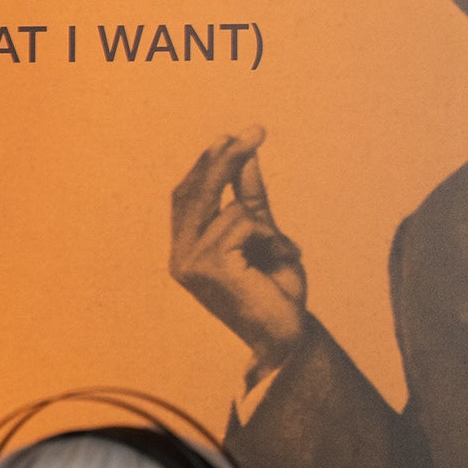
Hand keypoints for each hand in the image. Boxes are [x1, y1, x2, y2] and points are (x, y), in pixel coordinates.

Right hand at [169, 127, 307, 365]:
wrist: (287, 336)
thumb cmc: (275, 293)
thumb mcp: (265, 236)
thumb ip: (250, 200)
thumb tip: (246, 158)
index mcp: (185, 250)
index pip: (187, 195)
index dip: (208, 163)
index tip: (236, 135)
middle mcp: (180, 257)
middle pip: (195, 191)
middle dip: (226, 158)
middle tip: (256, 131)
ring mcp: (190, 263)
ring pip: (231, 209)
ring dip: (266, 226)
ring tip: (279, 254)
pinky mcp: (208, 266)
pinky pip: (244, 223)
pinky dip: (270, 236)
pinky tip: (277, 260)